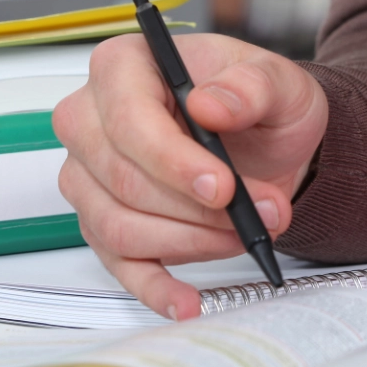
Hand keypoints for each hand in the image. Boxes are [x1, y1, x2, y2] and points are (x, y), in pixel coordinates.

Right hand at [53, 33, 327, 319]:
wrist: (266, 138)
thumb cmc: (257, 100)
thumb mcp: (276, 80)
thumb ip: (250, 85)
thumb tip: (211, 105)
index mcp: (123, 66)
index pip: (128, 119)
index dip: (173, 160)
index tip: (224, 186)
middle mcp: (91, 118)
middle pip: (122, 179)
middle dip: (196, 208)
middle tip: (259, 212)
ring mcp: (89, 174)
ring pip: (119, 225)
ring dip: (190, 241)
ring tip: (247, 233)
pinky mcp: (103, 220)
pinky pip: (117, 263)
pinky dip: (154, 286)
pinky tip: (186, 299)